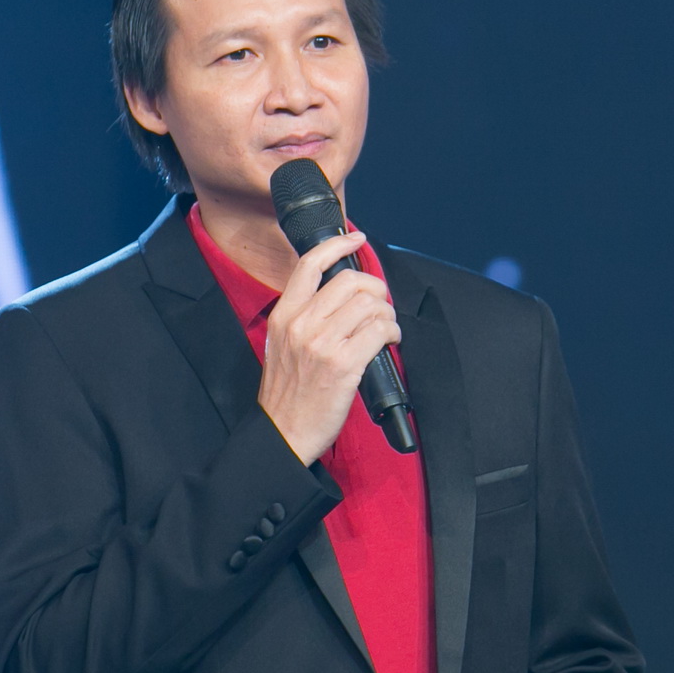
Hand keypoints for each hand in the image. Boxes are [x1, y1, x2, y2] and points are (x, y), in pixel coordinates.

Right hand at [255, 231, 400, 464]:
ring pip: (369, 304)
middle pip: (349, 281)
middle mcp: (301, 324)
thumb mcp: (281, 346)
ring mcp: (322, 344)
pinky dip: (393, 331)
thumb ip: (303, 318)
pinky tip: (390, 340)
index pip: (309, 264)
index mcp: (283, 316)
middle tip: (380, 302)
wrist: (282, 433)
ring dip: (387, 313)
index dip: (338, 245)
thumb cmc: (287, 395)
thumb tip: (340, 297)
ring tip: (386, 327)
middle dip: (375, 287)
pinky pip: (380, 331)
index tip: (356, 239)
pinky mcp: (343, 364)